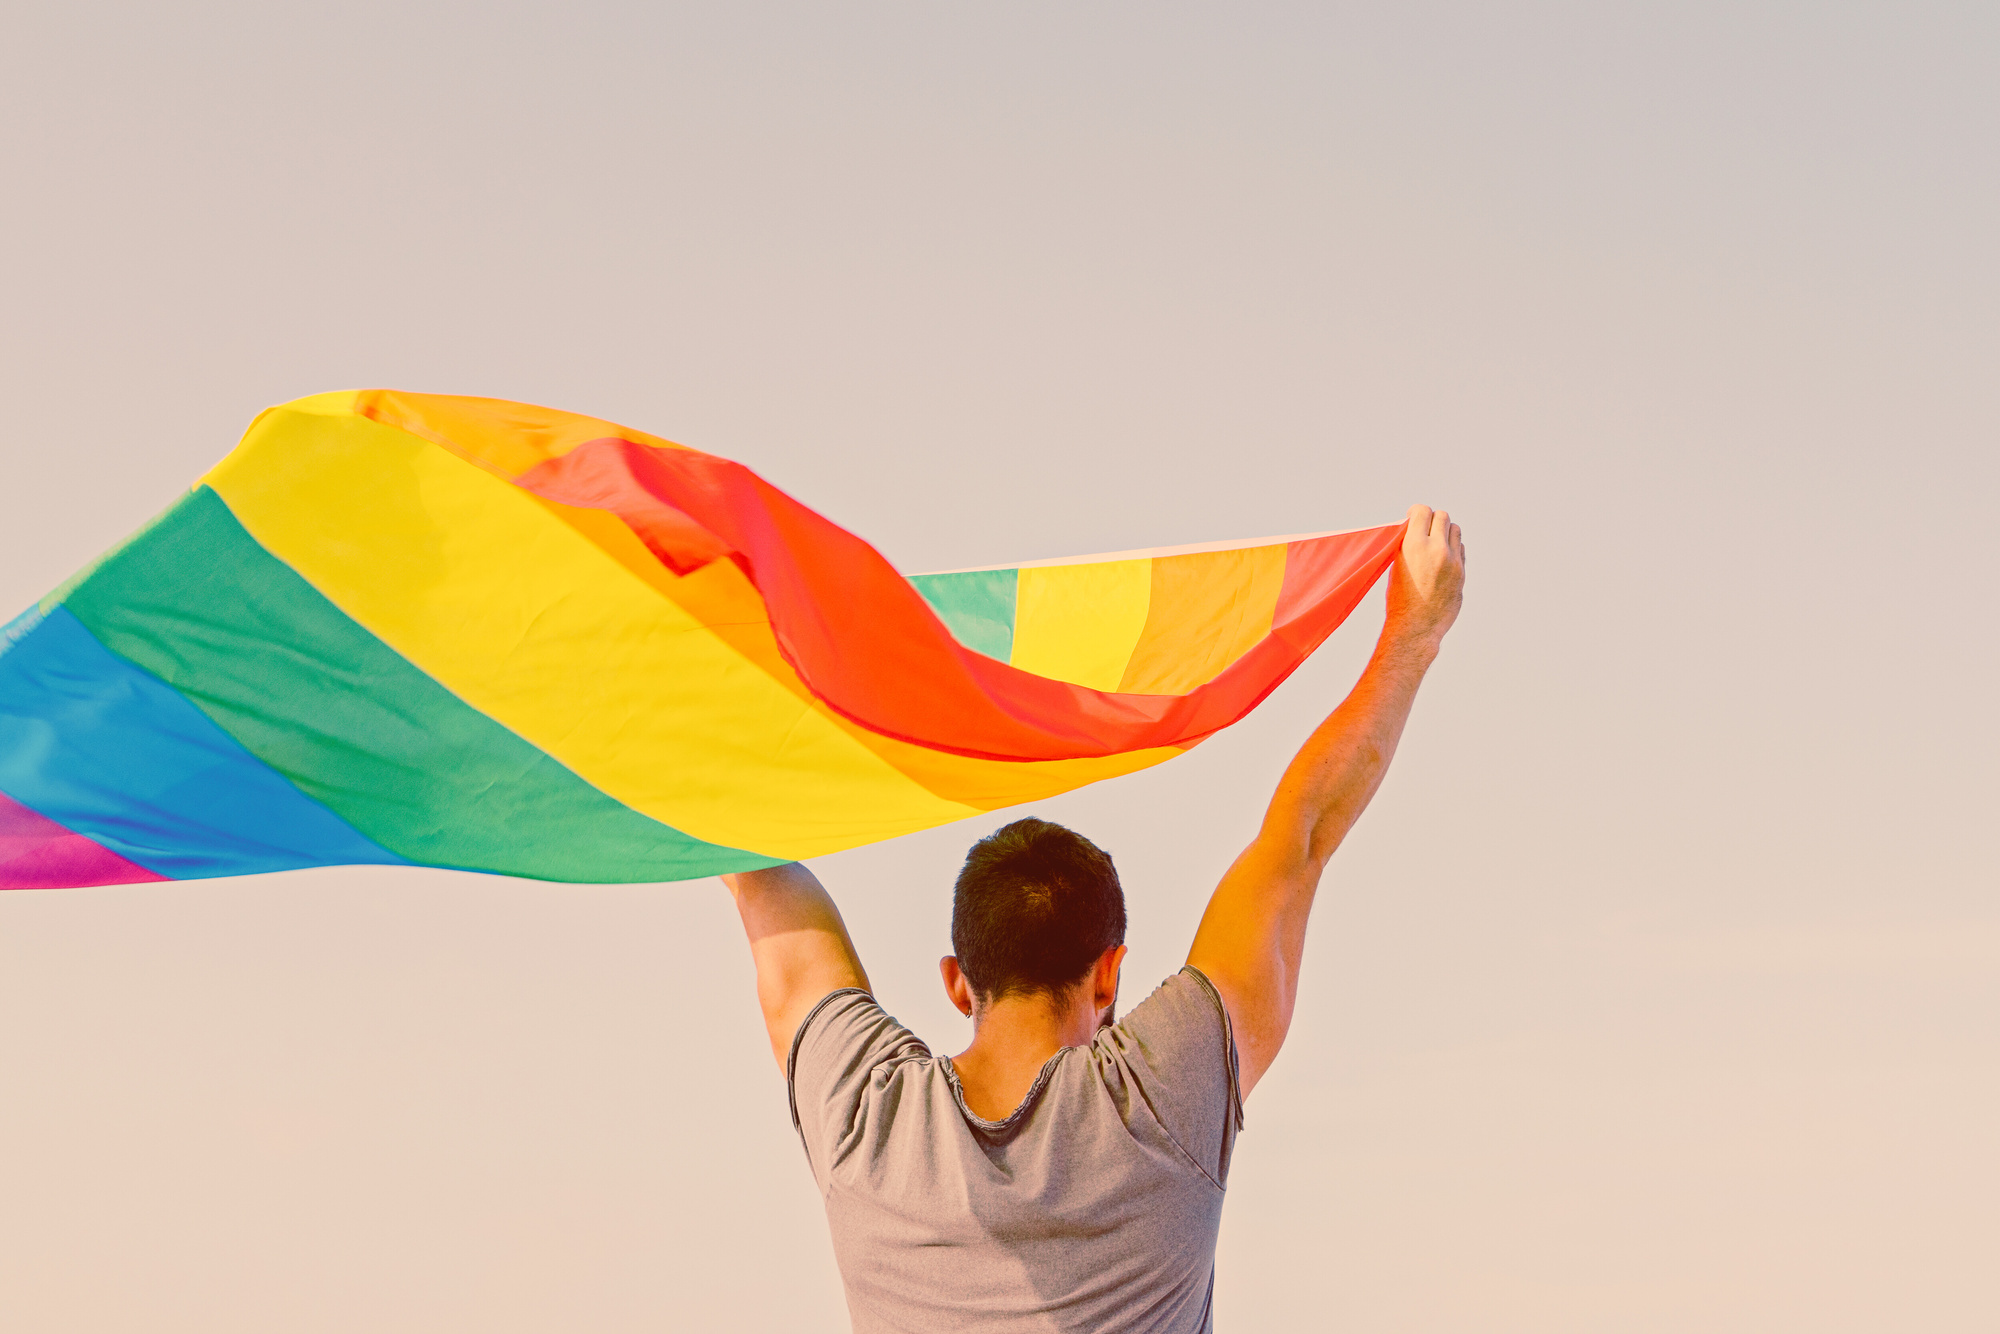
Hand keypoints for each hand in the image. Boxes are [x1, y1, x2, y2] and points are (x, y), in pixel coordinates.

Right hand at [1383, 504, 1464, 652]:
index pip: (1423, 511)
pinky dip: (1452, 548)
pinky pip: (1460, 549)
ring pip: (1455, 530)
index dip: (1416, 512)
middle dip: (1432, 520)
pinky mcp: (1462, 572)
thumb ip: (1409, 544)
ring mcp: (1452, 561)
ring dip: (1445, 532)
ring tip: (1435, 543)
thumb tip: (1416, 527)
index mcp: (1414, 545)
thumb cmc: (1399, 599)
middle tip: (1424, 529)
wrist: (1416, 627)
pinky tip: (1442, 559)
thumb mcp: (1396, 566)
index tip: (1412, 517)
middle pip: (1442, 516)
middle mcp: (1436, 549)